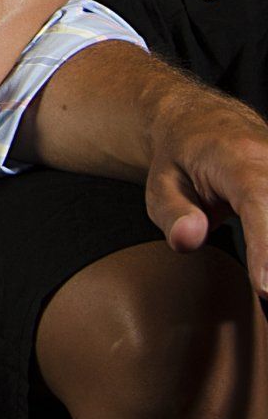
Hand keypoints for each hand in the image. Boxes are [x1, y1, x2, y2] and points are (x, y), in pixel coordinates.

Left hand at [144, 84, 267, 292]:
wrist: (201, 122)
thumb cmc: (179, 160)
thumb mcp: (161, 187)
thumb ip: (173, 215)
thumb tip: (189, 239)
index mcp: (236, 157)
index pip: (257, 201)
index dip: (264, 248)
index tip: (265, 288)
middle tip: (264, 296)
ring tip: (263, 290)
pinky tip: (266, 274)